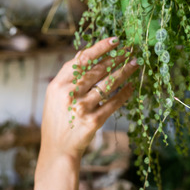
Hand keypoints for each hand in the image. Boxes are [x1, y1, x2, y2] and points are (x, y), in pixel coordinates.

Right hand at [40, 38, 138, 161]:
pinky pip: (113, 104)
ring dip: (124, 72)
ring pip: (108, 85)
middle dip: (117, 58)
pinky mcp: (94, 121)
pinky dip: (125, 94)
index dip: (99, 48)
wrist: (57, 148)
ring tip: (135, 64)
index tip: (115, 40)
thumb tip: (84, 53)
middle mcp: (69, 95)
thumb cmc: (57, 119)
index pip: (81, 60)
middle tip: (131, 50)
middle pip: (97, 70)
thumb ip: (67, 76)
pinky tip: (132, 87)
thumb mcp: (54, 95)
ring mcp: (82, 108)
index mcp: (58, 85)